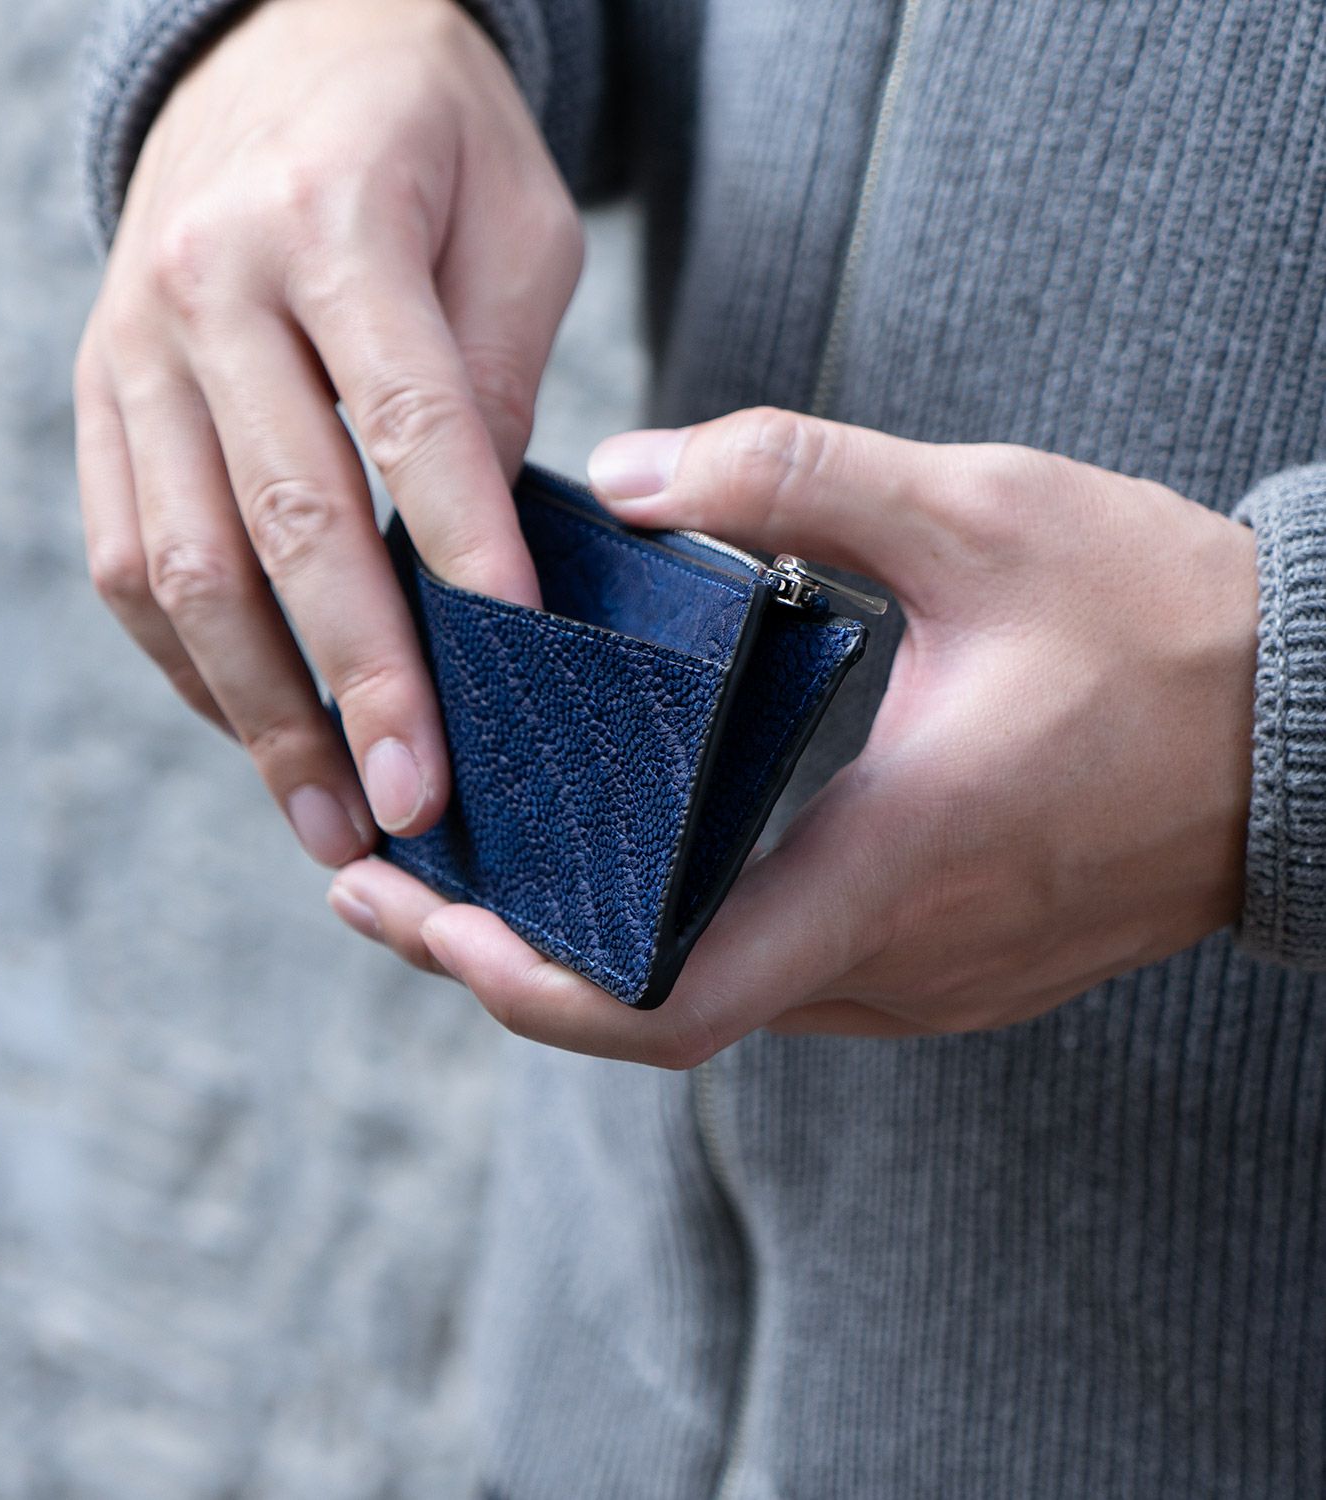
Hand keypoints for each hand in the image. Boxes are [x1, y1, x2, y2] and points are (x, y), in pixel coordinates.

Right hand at [74, 0, 581, 864]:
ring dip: (261, 714)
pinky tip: (260, 736)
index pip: (410, 425)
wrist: (280, 52)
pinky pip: (124, 561)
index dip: (466, 563)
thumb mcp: (515, 222)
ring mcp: (133, 351)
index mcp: (333, 224)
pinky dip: (193, 667)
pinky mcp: (98, 400)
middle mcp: (208, 290)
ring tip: (333, 821)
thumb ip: (497, 378)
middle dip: (357, 684)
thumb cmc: (430, 142)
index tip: (516, 683)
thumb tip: (479, 561)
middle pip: (286, 522)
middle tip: (417, 807)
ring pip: (183, 567)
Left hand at [328, 408, 1258, 1064]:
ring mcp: (917, 982)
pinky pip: (774, 976)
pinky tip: (620, 868)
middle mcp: (890, 958)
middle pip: (654, 1013)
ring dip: (583, 951)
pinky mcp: (938, 968)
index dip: (528, 984)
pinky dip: (670, 938)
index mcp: (888, 863)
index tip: (426, 923)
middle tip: (390, 891)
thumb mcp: (977, 510)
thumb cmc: (1162, 626)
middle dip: (506, 962)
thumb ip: (791, 476)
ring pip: (710, 1000)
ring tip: (475, 871)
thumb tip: (623, 476)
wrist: (1316, 728)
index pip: (671, 998)